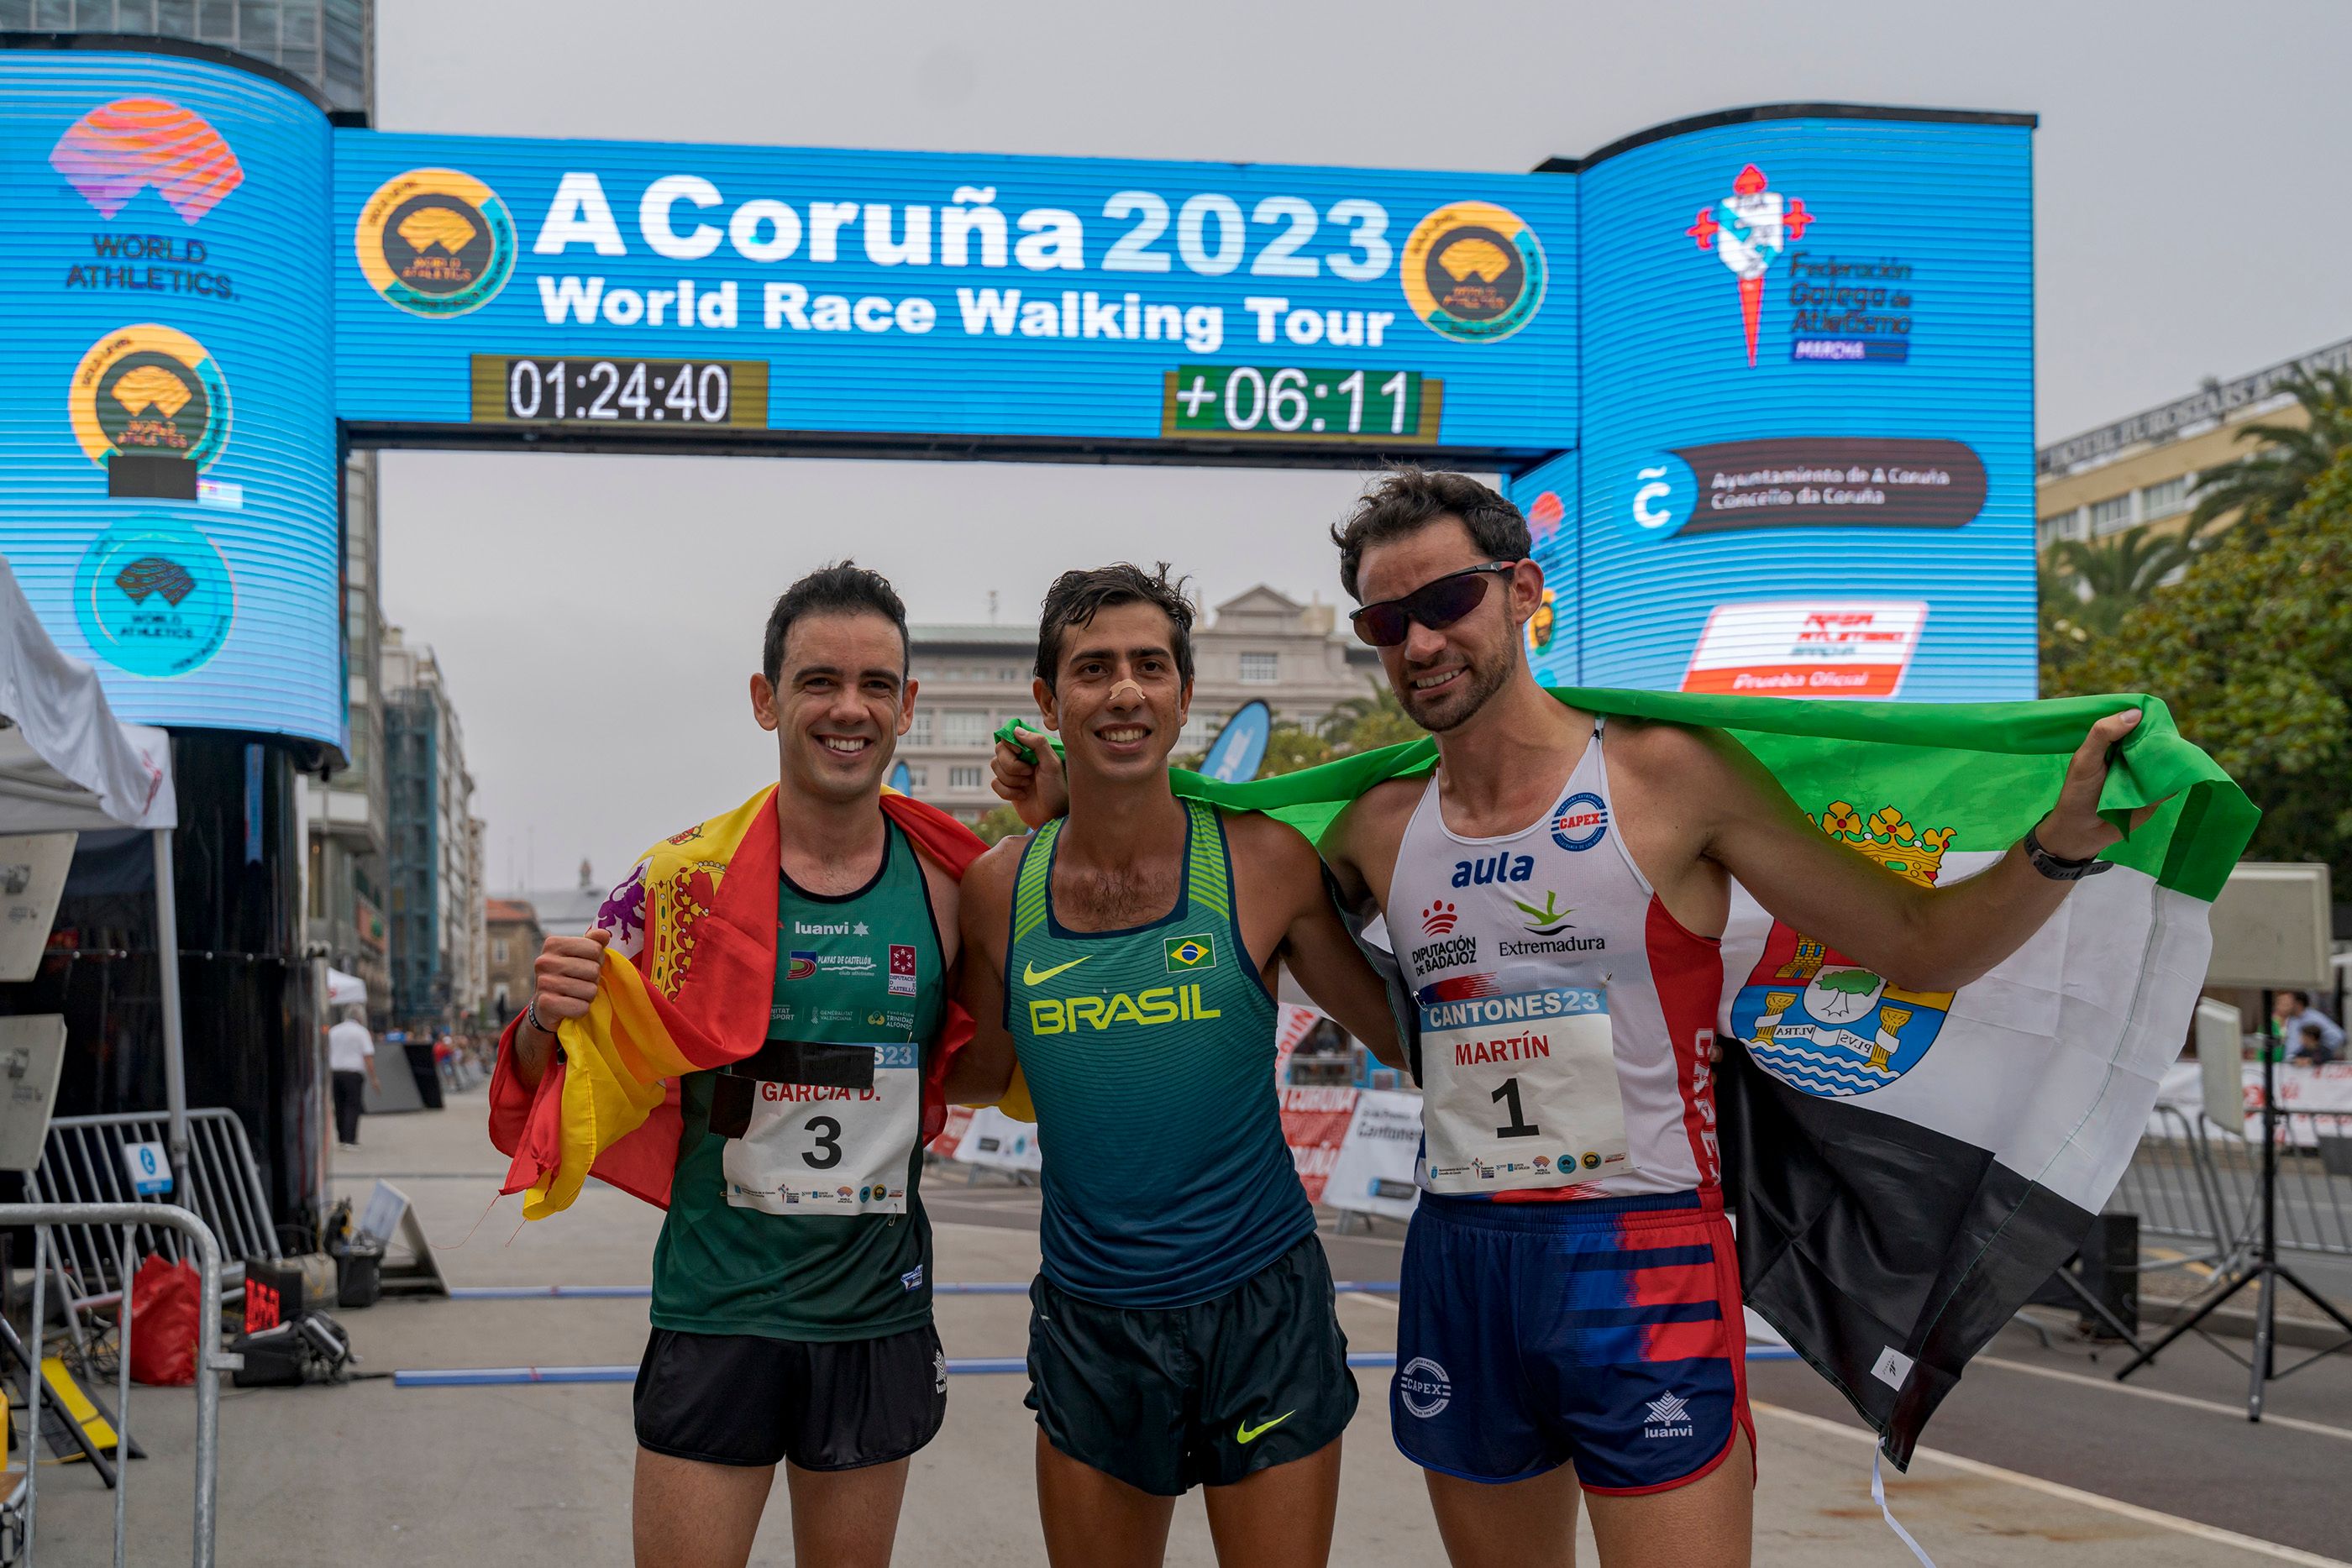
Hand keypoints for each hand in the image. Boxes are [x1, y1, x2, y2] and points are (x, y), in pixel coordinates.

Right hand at [529, 929, 610, 1031]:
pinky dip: (581, 1009)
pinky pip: (582, 1007)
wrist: (545, 1006)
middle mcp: (545, 961)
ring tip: (575, 994)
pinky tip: (570, 1006)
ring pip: (590, 990)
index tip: (585, 966)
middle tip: (580, 983)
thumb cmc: (568, 975)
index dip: (597, 960)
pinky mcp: (546, 1004)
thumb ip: (593, 942)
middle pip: (593, 970)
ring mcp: (544, 982)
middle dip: (593, 980)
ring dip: (588, 996)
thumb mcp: (579, 955)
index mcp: (553, 943)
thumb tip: (605, 934)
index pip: (595, 949)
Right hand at [991, 726, 1067, 828]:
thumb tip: (1016, 730)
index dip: (1011, 745)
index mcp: (1032, 749)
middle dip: (1012, 766)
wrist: (1053, 817)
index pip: (1009, 737)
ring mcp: (1012, 773)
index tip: (1020, 753)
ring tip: (1028, 786)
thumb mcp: (1052, 764)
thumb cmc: (1057, 789)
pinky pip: (994, 784)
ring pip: (994, 766)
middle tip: (1029, 774)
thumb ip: (1038, 743)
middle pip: (999, 751)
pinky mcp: (1006, 787)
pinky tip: (1022, 795)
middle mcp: (1020, 758)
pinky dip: (1007, 792)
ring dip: (1011, 779)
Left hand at [2034, 708, 2163, 859]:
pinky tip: (2179, 775)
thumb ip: (2103, 734)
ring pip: (2168, 760)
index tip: (2157, 711)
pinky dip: (2176, 780)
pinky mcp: (2157, 794)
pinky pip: (2172, 784)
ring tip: (2176, 755)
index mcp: (2116, 742)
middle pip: (2157, 739)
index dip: (2147, 715)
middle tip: (2168, 737)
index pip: (2136, 721)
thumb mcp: (2085, 759)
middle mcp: (2135, 755)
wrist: (2081, 831)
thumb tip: (2135, 713)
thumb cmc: (2078, 791)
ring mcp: (2147, 774)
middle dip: (2164, 737)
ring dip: (2173, 758)